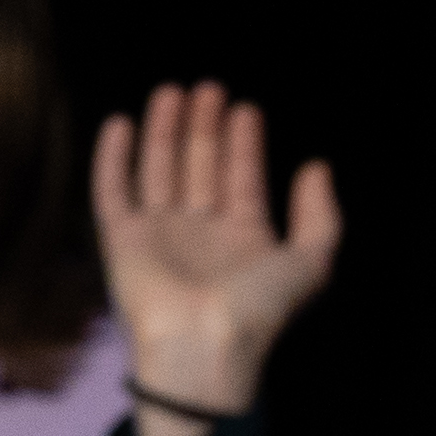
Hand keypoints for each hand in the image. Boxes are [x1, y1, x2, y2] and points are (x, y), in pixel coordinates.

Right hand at [95, 82, 342, 435]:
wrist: (202, 346)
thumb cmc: (258, 309)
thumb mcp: (310, 262)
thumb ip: (322, 216)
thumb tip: (318, 167)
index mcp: (244, 239)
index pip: (242, 179)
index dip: (245, 144)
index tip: (246, 108)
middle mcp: (200, 233)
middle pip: (200, 167)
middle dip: (205, 128)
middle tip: (209, 88)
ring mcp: (159, 235)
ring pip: (159, 170)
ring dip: (165, 131)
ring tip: (173, 91)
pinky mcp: (121, 241)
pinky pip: (113, 191)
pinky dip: (113, 158)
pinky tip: (121, 123)